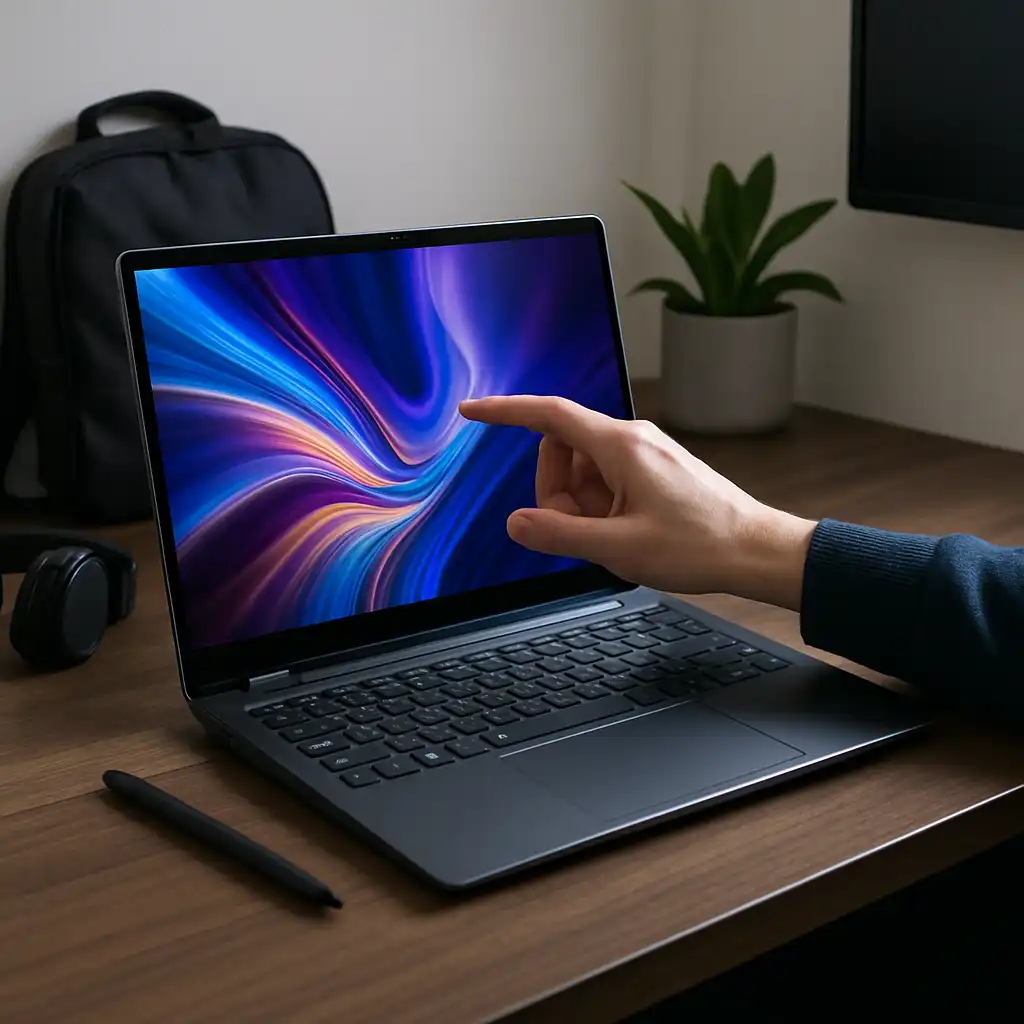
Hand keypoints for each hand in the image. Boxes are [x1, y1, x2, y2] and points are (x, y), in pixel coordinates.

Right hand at [458, 395, 816, 609]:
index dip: (505, 412)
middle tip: (586, 533)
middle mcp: (632, 440)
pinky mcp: (655, 470)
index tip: (472, 412)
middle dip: (556, 492)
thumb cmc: (699, 546)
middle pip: (562, 451)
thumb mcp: (619, 549)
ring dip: (581, 506)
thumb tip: (516, 523)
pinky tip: (628, 534)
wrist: (757, 551)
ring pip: (584, 471)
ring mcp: (645, 454)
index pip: (548, 415)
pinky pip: (608, 481)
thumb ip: (559, 535)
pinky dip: (602, 508)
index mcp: (620, 446)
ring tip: (616, 538)